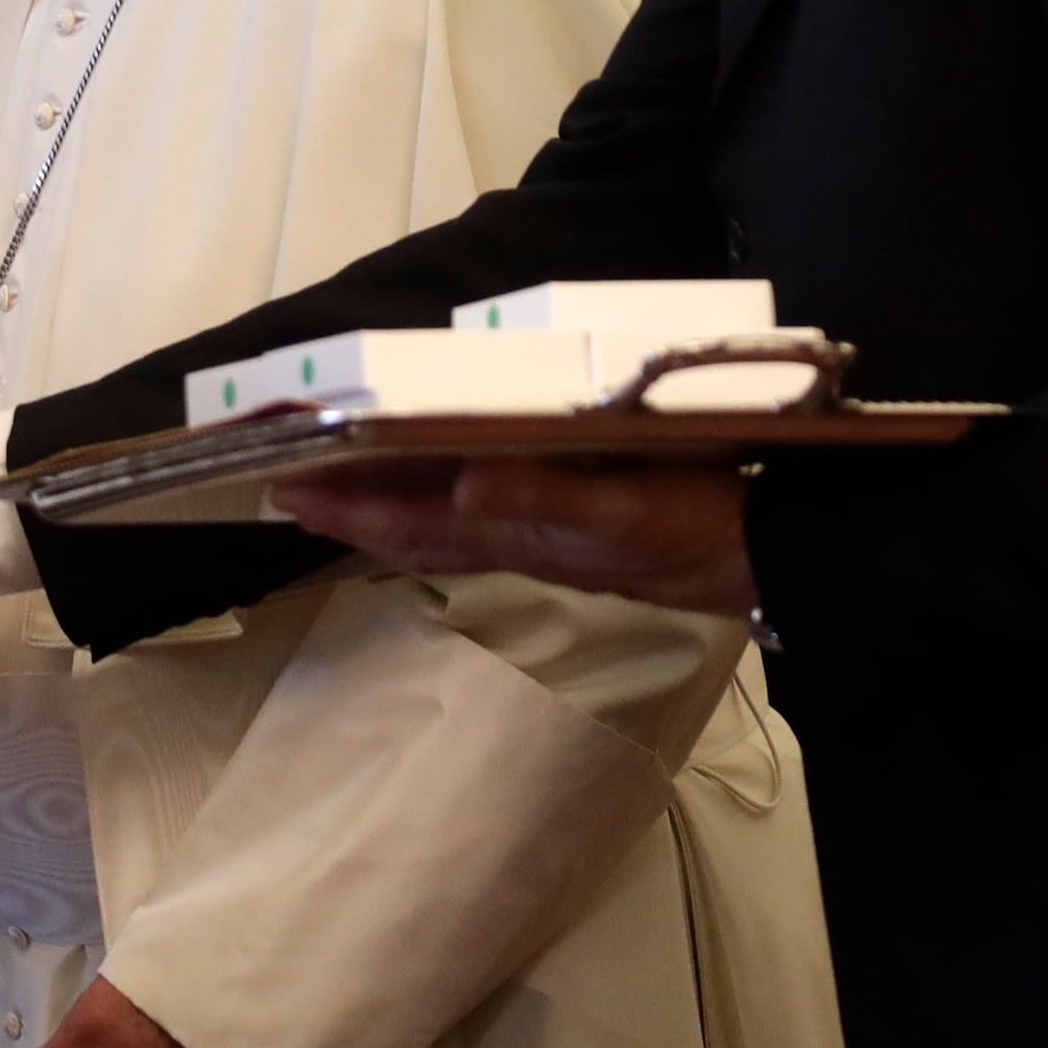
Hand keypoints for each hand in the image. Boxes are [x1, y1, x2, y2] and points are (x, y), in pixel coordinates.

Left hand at [272, 457, 758, 612]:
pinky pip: (483, 524)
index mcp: (518, 531)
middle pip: (412, 532)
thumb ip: (541, 498)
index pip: (412, 520)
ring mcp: (542, 541)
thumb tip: (460, 489)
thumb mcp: (619, 508)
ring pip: (442, 532)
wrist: (759, 559)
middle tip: (290, 492)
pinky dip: (445, 510)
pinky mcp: (570, 533)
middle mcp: (518, 541)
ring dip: (387, 515)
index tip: (287, 489)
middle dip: (350, 514)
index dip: (348, 507)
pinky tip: (445, 496)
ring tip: (342, 496)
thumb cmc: (691, 527)